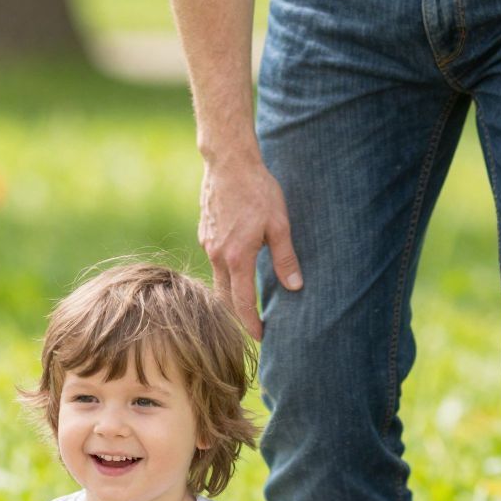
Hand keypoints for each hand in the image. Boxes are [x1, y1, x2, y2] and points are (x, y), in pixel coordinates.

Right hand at [199, 155, 301, 340]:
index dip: (251, 324)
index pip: (242, 303)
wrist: (228, 162)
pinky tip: (238, 270)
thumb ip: (285, 258)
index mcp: (237, 257)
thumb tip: (295, 287)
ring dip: (231, 295)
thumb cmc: (257, 190)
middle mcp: (217, 255)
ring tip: (247, 304)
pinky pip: (214, 261)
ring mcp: (208, 243)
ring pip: (218, 279)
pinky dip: (225, 273)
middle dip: (237, 316)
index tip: (261, 338)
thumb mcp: (279, 224)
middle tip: (253, 328)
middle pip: (224, 298)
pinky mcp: (205, 233)